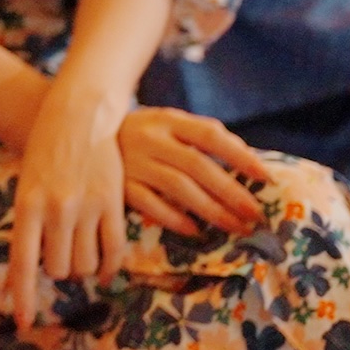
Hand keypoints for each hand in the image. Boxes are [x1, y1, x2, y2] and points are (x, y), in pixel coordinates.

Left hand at [5, 85, 126, 329]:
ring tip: (80, 251)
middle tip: (60, 257)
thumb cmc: (45, 151)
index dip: (24, 297)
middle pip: (59, 269)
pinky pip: (114, 250)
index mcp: (27, 205)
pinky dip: (108, 266)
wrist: (77, 114)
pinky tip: (104, 267)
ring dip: (83, 267)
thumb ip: (28, 226)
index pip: (23, 263)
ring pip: (86, 264)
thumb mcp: (25, 185)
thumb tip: (25, 274)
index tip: (23, 324)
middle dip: (59, 270)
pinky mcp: (113, 203)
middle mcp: (56, 209)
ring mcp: (86, 207)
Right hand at [117, 108, 270, 238]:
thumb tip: (247, 157)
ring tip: (235, 227)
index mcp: (168, 119)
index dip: (239, 155)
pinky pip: (149, 204)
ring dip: (210, 210)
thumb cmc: (142, 134)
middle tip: (255, 214)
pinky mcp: (118, 184)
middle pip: (197, 165)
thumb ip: (202, 136)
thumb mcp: (169, 124)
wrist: (85, 132)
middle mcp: (151, 138)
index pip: (210, 135)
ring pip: (177, 187)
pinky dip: (174, 218)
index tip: (265, 177)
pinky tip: (195, 230)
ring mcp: (133, 161)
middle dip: (230, 192)